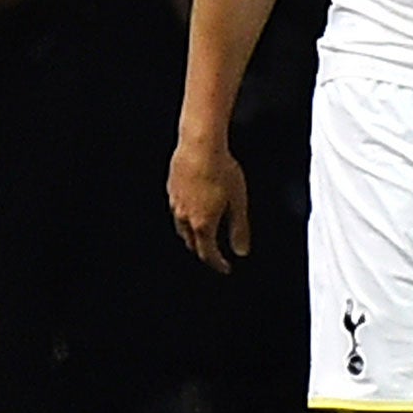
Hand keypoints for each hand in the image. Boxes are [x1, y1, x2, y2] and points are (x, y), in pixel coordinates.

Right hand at [169, 136, 251, 274]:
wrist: (199, 144)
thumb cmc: (221, 170)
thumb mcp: (238, 202)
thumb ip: (239, 229)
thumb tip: (241, 250)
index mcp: (203, 223)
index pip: (208, 254)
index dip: (217, 264)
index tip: (225, 268)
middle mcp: (185, 216)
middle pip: (192, 243)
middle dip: (204, 251)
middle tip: (215, 253)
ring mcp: (175, 202)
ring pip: (181, 228)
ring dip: (192, 236)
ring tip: (203, 233)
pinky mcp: (171, 188)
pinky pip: (176, 210)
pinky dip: (185, 217)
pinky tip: (193, 208)